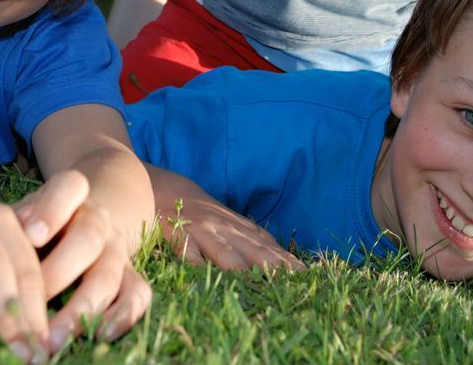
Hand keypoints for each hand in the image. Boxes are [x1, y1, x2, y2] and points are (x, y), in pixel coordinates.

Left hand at [14, 170, 152, 351]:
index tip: (30, 236)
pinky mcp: (130, 276)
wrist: (81, 223)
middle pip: (89, 238)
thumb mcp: (23, 215)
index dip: (52, 210)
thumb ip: (12, 229)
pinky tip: (99, 336)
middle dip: (59, 273)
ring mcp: (117, 249)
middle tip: (31, 303)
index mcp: (70, 197)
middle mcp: (98, 220)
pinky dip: (123, 317)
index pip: (70, 188)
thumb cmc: (36, 226)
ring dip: (82, 309)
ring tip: (53, 338)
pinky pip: (138, 295)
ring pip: (110, 274)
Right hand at [151, 167, 304, 271]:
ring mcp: (202, 233)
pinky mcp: (178, 236)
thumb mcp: (231, 223)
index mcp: (240, 229)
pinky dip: (197, 264)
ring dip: (242, 268)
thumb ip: (254, 240)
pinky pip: (188, 252)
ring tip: (258, 284)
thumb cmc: (204, 213)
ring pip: (225, 252)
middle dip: (274, 266)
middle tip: (293, 282)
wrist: (165, 189)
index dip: (287, 262)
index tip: (307, 276)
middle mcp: (225, 230)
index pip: (268, 247)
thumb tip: (286, 261)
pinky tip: (205, 277)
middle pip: (254, 251)